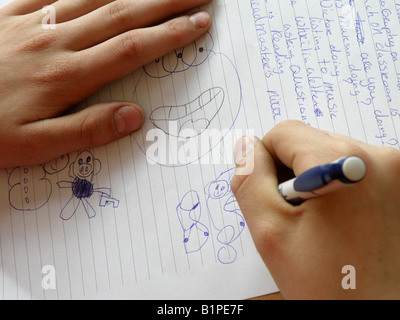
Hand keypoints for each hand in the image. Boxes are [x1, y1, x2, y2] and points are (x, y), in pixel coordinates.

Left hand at [0, 0, 210, 166]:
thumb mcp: (36, 146)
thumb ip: (87, 130)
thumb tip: (134, 116)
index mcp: (67, 76)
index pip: (132, 49)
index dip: (169, 35)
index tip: (199, 23)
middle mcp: (56, 42)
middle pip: (122, 14)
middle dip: (164, 2)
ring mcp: (32, 23)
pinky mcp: (10, 14)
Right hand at [231, 120, 399, 298]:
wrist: (375, 310)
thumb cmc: (328, 283)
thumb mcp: (271, 232)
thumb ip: (250, 181)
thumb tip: (246, 147)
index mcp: (345, 163)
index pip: (284, 134)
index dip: (265, 163)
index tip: (273, 198)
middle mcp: (378, 158)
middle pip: (307, 142)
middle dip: (290, 174)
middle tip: (296, 216)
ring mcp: (393, 170)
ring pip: (326, 154)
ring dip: (311, 181)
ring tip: (319, 221)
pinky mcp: (396, 183)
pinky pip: (348, 168)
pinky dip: (332, 186)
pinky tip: (336, 219)